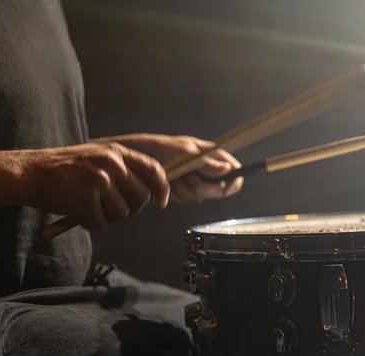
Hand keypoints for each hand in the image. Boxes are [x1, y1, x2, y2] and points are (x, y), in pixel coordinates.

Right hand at [29, 142, 169, 229]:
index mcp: (117, 153)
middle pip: (142, 197)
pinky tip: (79, 214)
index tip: (161, 202)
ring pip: (123, 213)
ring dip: (109, 217)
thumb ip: (123, 169)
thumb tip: (151, 192)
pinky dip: (91, 223)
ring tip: (91, 208)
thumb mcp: (98, 157)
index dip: (162, 188)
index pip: (154, 170)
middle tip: (114, 209)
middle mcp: (112, 164)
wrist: (31, 172)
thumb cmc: (66, 169)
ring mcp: (99, 181)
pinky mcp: (86, 199)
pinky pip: (101, 222)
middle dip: (133, 209)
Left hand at [95, 134, 243, 204]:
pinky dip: (177, 194)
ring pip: (201, 195)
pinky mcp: (181, 189)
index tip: (231, 185)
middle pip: (217, 186)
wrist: (131, 160)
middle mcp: (203, 167)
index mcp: (207, 153)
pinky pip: (187, 199)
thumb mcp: (183, 153)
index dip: (233, 178)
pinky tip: (168, 185)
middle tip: (189, 180)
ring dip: (186, 190)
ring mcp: (192, 179)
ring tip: (173, 180)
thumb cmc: (158, 149)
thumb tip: (228, 169)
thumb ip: (206, 163)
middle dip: (203, 186)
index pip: (230, 167)